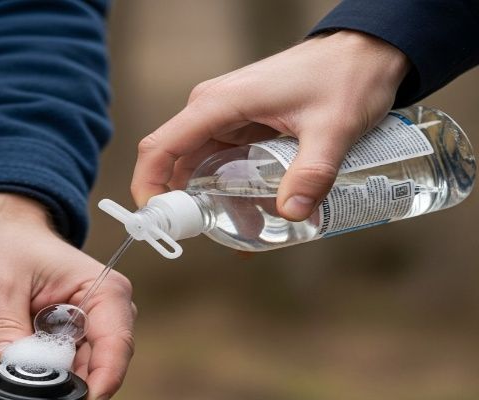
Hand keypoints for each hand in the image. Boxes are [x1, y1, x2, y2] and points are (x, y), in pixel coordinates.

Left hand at [0, 193, 135, 399]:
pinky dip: (43, 393)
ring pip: (80, 379)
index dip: (101, 382)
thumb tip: (7, 371)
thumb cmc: (3, 244)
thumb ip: (4, 328)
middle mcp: (103, 314)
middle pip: (100, 370)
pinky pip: (60, 375)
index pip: (115, 344)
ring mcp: (86, 331)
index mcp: (102, 290)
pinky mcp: (66, 343)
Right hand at [131, 30, 409, 219]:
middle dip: (184, 206)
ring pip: (196, 168)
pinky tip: (251, 213)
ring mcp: (224, 118)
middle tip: (209, 237)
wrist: (365, 50)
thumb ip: (312, 171)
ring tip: (241, 231)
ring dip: (208, 201)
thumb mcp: (333, 127)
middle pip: (174, 164)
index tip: (158, 222)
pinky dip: (226, 190)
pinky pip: (218, 164)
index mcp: (218, 104)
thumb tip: (292, 213)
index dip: (148, 187)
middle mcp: (211, 110)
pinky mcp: (239, 126)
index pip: (160, 148)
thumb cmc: (346, 76)